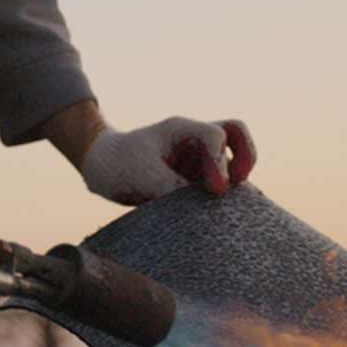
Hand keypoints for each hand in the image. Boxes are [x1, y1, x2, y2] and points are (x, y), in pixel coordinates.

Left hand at [78, 117, 256, 205]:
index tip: (214, 190)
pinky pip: (220, 183)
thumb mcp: (143, 177)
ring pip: (233, 161)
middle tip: (237, 185)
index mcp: (182, 130)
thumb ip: (173, 190)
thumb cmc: (118, 163)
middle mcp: (194, 141)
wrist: (100, 166)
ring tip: (227, 206)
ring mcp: (197, 159)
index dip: (222, 162)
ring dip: (235, 181)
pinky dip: (225, 197)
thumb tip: (204, 210)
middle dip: (246, 158)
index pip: (218, 135)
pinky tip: (220, 216)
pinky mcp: (194, 179)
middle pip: (237, 134)